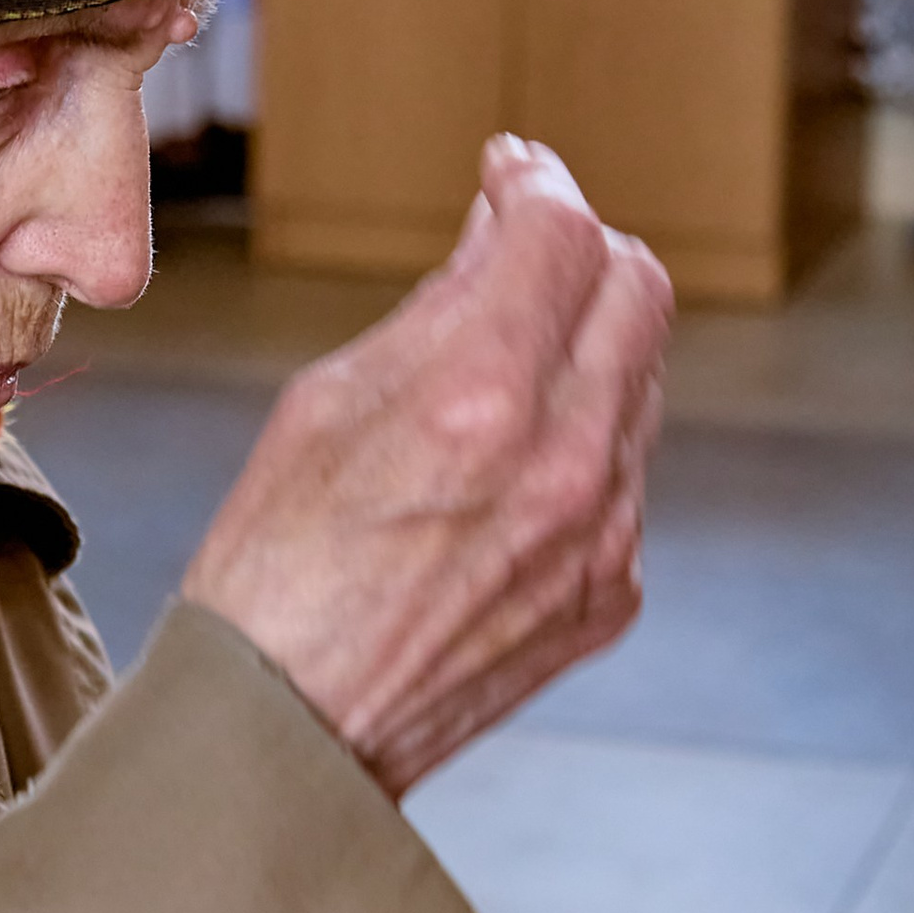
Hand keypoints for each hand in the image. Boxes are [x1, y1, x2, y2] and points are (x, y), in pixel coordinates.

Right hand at [183, 138, 670, 798]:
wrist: (286, 735)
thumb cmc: (274, 568)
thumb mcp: (324, 402)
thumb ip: (438, 307)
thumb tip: (500, 232)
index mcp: (479, 397)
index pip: (565, 233)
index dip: (535, 185)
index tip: (510, 178)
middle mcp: (565, 462)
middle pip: (639, 289)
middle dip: (582, 250)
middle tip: (522, 249)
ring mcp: (603, 536)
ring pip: (639, 383)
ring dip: (583, 348)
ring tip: (497, 369)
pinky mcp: (610, 593)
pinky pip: (625, 479)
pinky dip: (579, 448)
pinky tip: (501, 476)